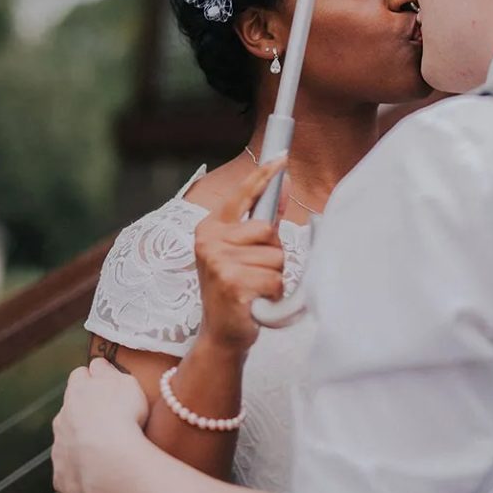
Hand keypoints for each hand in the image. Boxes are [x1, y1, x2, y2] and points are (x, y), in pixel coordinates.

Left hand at [52, 358, 148, 492]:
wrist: (112, 463)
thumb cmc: (124, 418)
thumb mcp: (126, 382)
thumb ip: (107, 371)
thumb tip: (96, 365)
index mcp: (77, 391)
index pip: (80, 375)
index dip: (93, 380)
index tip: (107, 387)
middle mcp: (62, 417)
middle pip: (71, 409)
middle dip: (85, 412)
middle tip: (110, 420)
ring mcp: (59, 447)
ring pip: (67, 439)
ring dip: (81, 441)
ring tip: (106, 449)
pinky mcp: (60, 475)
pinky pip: (69, 470)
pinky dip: (81, 470)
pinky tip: (99, 472)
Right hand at [194, 157, 287, 351]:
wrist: (221, 335)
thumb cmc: (235, 290)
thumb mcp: (241, 252)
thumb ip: (259, 224)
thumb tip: (281, 191)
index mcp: (210, 228)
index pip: (242, 196)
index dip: (264, 176)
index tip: (282, 157)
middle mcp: (210, 241)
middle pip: (267, 230)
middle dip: (272, 253)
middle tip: (255, 273)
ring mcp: (219, 263)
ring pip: (275, 257)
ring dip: (274, 277)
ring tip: (255, 290)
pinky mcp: (232, 284)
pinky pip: (275, 279)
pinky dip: (273, 295)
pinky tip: (256, 303)